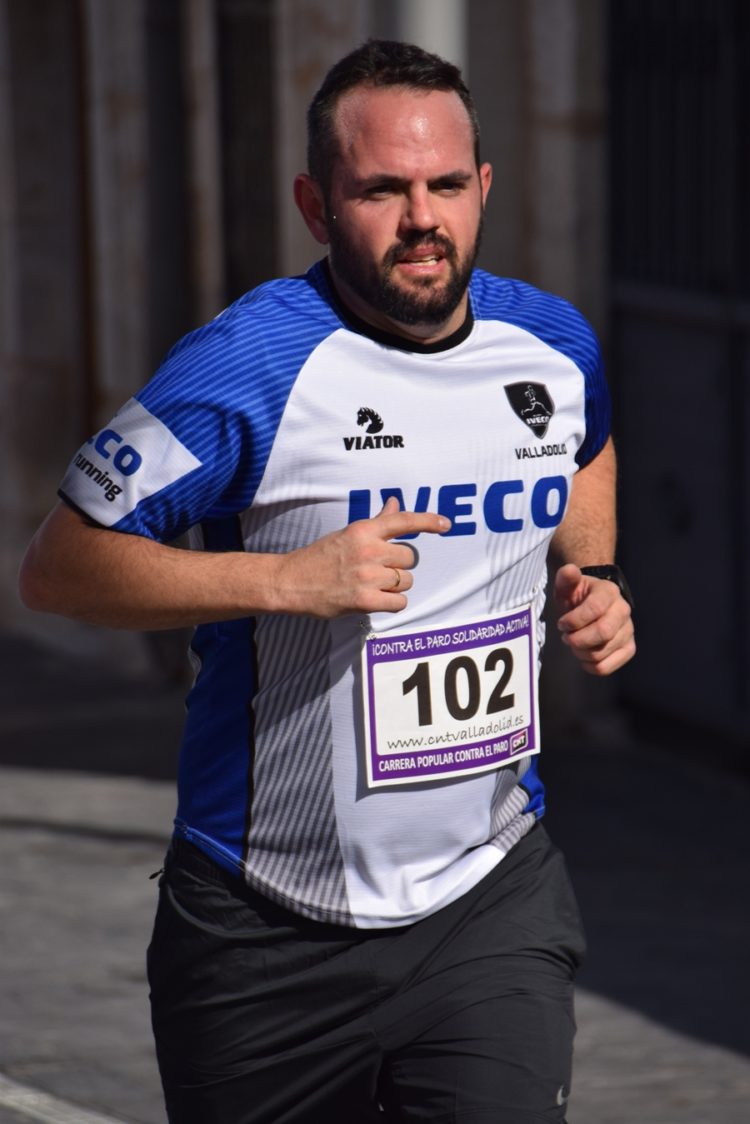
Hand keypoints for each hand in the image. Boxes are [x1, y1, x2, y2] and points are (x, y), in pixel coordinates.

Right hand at [275, 497, 450, 617]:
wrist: (291, 582)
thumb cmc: (320, 557)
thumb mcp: (347, 534)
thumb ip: (377, 522)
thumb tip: (395, 504)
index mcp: (363, 531)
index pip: (403, 521)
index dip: (428, 521)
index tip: (445, 524)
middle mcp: (368, 551)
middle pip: (409, 558)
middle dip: (399, 566)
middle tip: (379, 570)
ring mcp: (367, 576)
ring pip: (406, 581)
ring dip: (395, 586)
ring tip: (373, 586)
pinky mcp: (365, 601)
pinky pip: (399, 603)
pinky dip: (392, 603)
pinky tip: (376, 600)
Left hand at [554, 563, 634, 675]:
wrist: (591, 606)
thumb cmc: (577, 597)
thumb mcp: (568, 585)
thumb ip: (566, 577)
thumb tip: (569, 570)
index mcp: (609, 592)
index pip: (595, 608)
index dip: (574, 620)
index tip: (561, 624)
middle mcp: (623, 610)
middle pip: (603, 632)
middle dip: (578, 639)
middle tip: (567, 637)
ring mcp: (628, 631)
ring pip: (602, 652)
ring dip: (580, 652)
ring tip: (575, 643)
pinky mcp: (628, 649)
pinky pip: (607, 667)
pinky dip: (590, 666)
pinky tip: (584, 655)